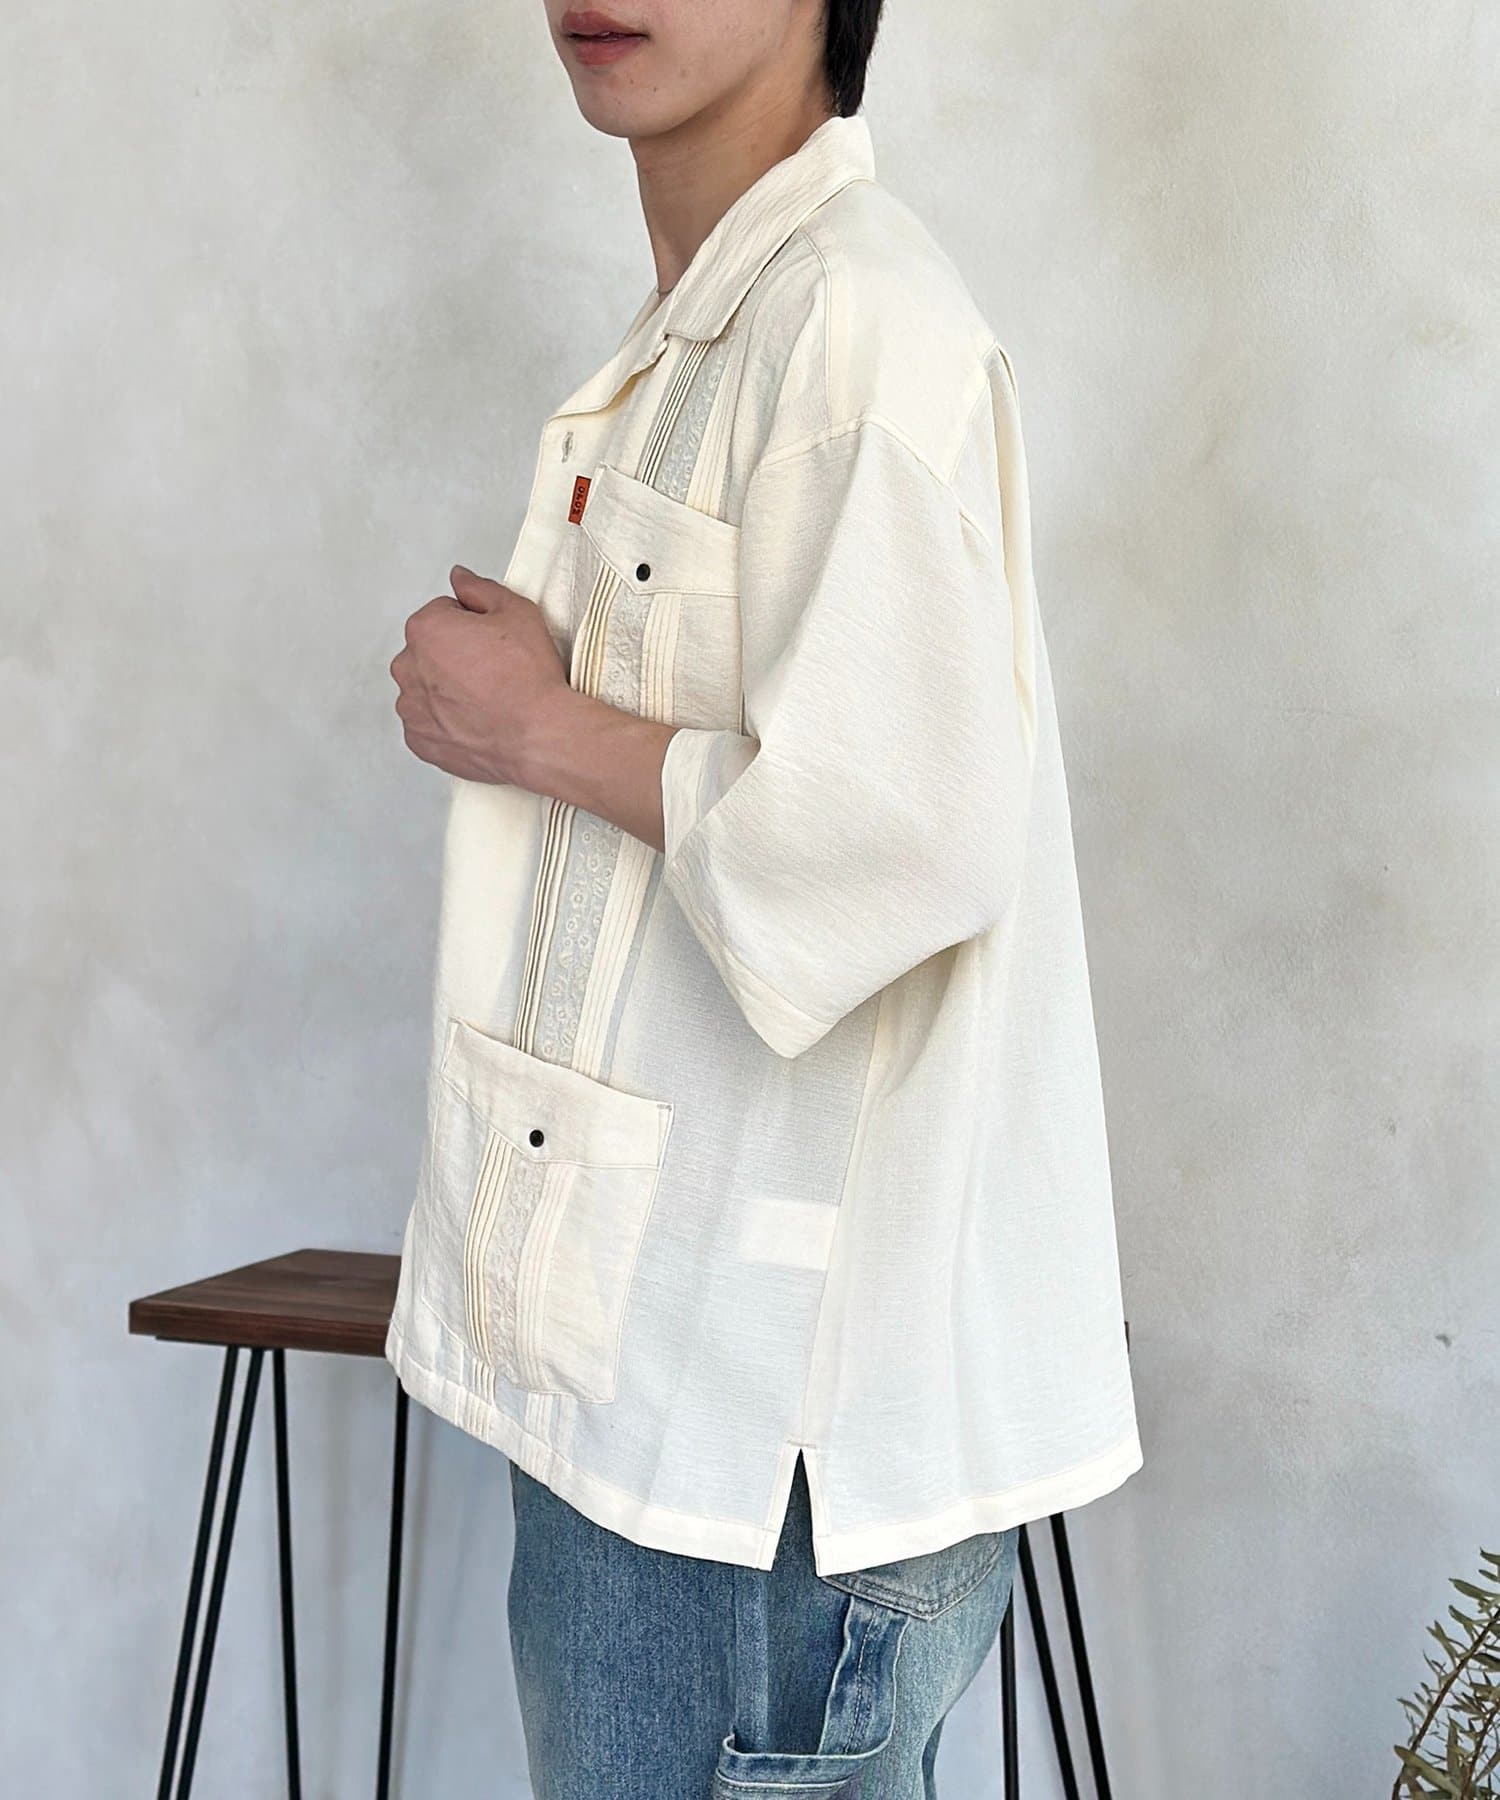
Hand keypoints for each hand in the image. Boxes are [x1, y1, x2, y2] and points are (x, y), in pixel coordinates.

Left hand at [390, 564, 570, 784]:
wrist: (537, 736)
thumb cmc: (527, 677)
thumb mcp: (516, 612)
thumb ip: (480, 588)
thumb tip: (460, 578)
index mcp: (425, 629)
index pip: (443, 613)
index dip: (473, 624)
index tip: (494, 642)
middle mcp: (408, 667)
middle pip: (429, 650)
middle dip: (454, 655)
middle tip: (492, 670)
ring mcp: (411, 708)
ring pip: (426, 687)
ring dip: (447, 689)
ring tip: (486, 699)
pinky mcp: (419, 741)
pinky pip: (428, 722)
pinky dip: (446, 721)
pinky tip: (476, 721)